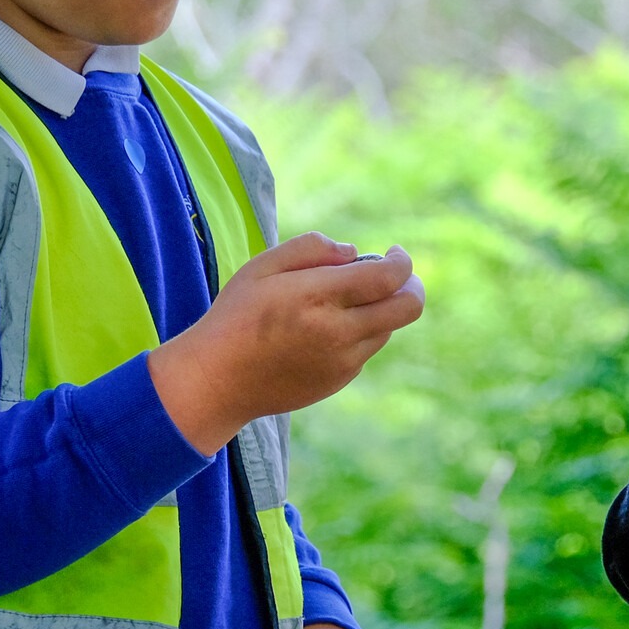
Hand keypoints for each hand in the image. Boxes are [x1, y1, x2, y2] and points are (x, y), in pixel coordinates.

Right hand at [147, 233, 425, 454]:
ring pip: (388, 329)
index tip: (394, 252)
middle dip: (412, 286)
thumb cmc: (237, 316)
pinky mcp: (338, 381)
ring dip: (379, 310)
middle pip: (408, 307)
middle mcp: (339, 332)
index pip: (389, 277)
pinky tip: (323, 331)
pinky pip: (366, 350)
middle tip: (396, 276)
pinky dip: (359, 334)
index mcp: (319, 297)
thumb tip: (355, 253)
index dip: (402, 261)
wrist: (217, 380)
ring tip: (340, 302)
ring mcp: (343, 362)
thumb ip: (312, 248)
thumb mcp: (264, 266)